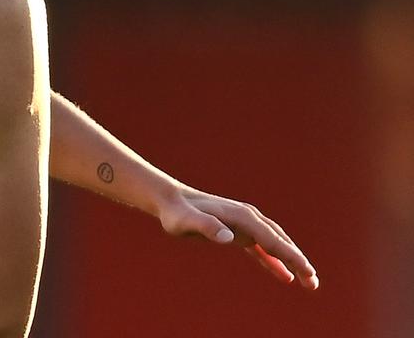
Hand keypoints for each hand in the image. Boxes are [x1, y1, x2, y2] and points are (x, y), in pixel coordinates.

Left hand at [156, 185, 318, 289]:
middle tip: (313, 282)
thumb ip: (206, 227)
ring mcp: (245, 224)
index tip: (306, 271)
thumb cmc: (177, 213)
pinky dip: (274, 261)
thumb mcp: (186, 222)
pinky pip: (262, 249)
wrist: (171, 201)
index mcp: (242, 216)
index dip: (289, 255)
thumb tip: (228, 238)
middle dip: (298, 261)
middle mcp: (249, 218)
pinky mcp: (239, 232)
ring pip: (275, 244)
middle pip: (280, 241)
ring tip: (308, 281)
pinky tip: (284, 275)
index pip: (271, 239)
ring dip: (291, 261)